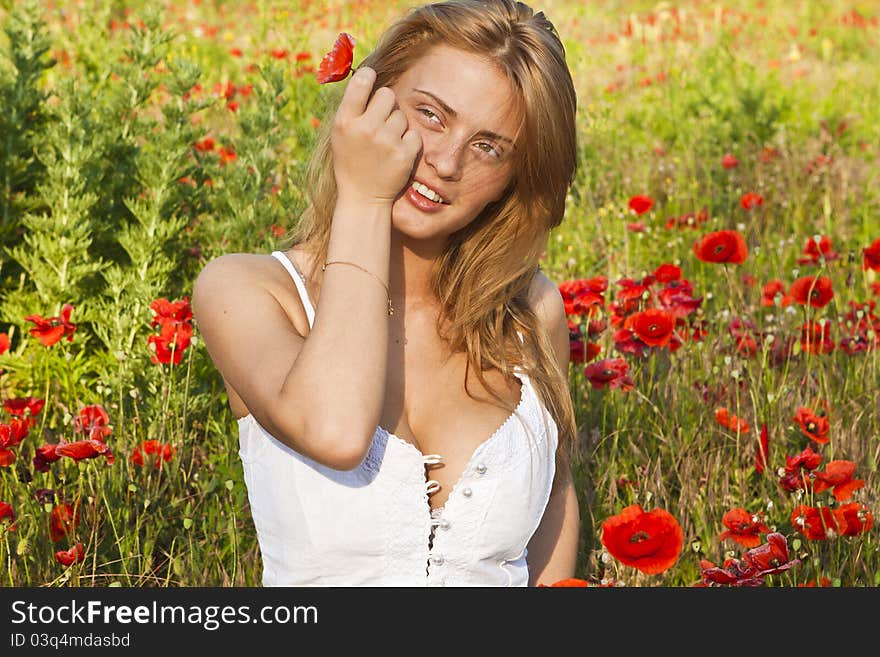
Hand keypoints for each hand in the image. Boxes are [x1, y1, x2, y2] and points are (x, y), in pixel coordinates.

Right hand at [331, 67, 422, 206]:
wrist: (362, 198)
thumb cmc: (351, 161)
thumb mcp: (340, 133)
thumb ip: (352, 107)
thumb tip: (369, 73)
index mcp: (345, 121)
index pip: (362, 81)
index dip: (369, 76)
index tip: (371, 78)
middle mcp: (365, 128)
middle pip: (388, 94)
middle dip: (386, 105)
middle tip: (380, 122)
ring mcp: (386, 141)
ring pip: (401, 115)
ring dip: (397, 126)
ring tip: (385, 143)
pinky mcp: (404, 154)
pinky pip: (413, 134)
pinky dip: (408, 143)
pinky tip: (396, 154)